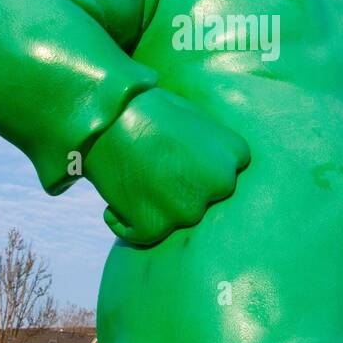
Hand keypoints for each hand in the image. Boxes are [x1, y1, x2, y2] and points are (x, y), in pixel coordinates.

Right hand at [85, 88, 249, 245]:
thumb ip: (212, 147)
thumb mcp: (194, 117)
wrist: (106, 114)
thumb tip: (212, 169)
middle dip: (180, 191)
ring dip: (154, 207)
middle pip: (201, 201)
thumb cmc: (147, 108)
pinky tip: (118, 195)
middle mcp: (221, 184)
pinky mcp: (156, 226)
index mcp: (235, 154)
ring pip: (175, 219)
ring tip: (134, 175)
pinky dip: (125, 221)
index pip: (221, 177)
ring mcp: (189, 209)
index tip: (174, 155)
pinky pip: (143, 234)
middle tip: (153, 167)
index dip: (194, 169)